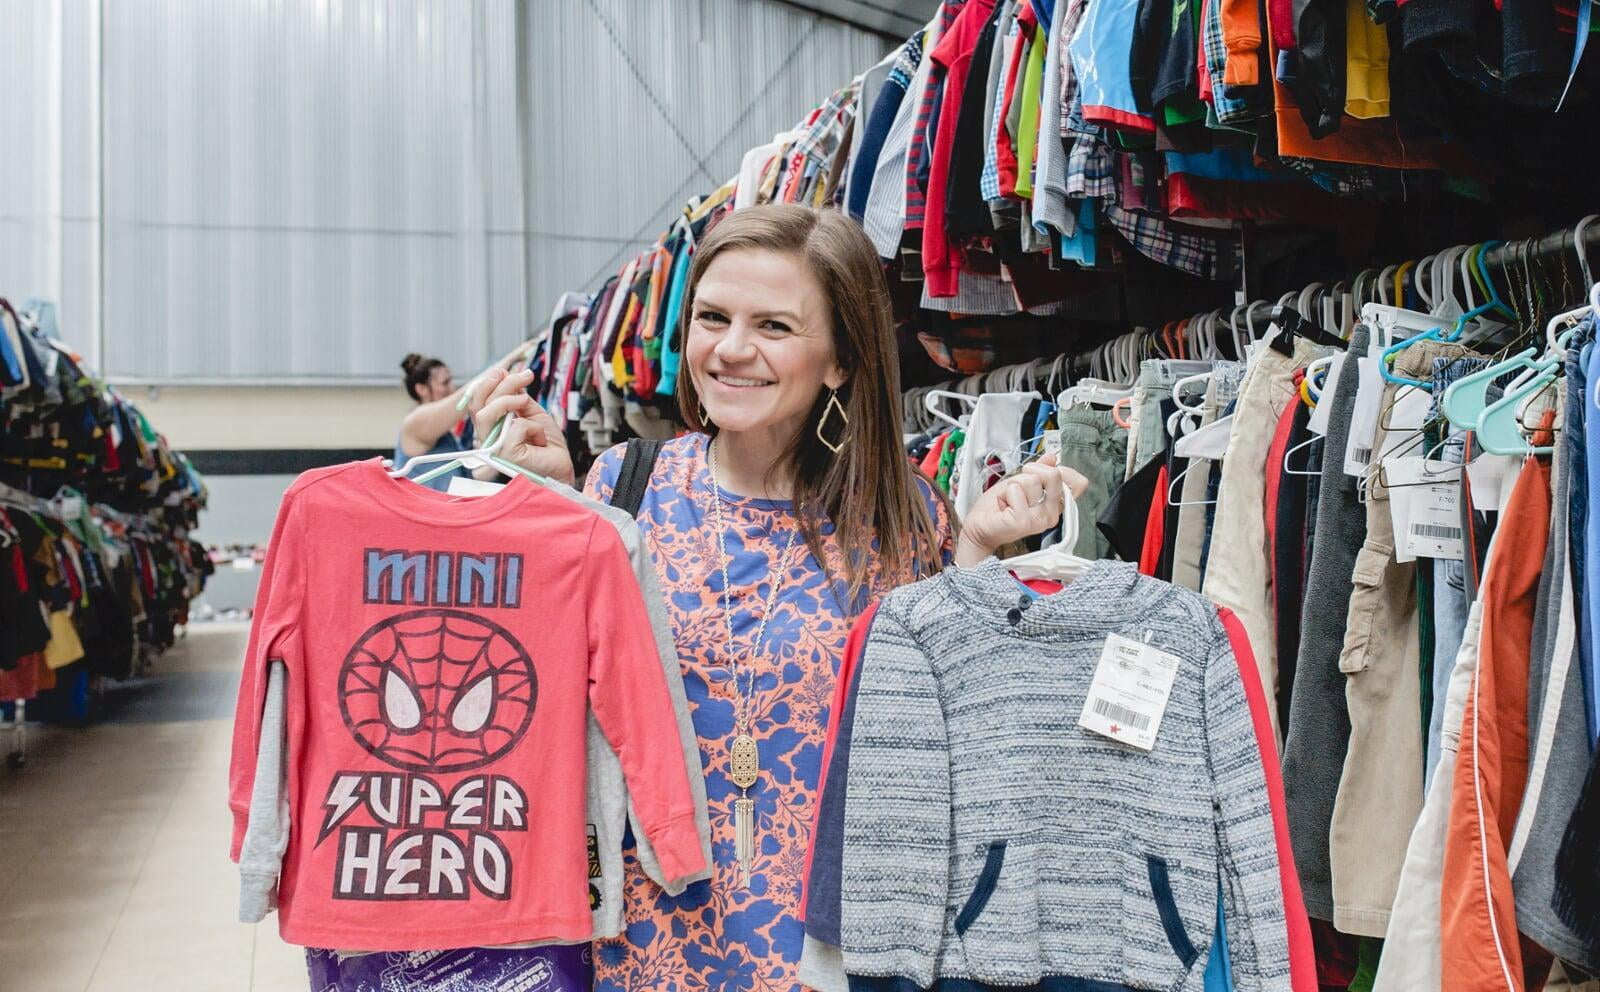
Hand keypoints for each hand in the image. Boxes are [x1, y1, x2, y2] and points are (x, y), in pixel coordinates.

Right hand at [467, 367, 575, 486]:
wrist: (562, 465)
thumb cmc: (547, 444)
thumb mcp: (531, 412)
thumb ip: (517, 397)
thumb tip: (504, 375)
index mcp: (491, 426)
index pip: (476, 402)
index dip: (487, 382)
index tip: (507, 371)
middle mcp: (488, 437)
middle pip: (479, 404)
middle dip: (502, 384)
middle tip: (526, 376)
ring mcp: (494, 448)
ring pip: (486, 415)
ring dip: (508, 400)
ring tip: (526, 401)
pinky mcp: (506, 456)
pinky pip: (515, 429)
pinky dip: (532, 427)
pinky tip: (539, 438)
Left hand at [953, 453, 1089, 566]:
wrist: (980, 526)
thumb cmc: (998, 508)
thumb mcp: (1020, 483)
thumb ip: (1038, 470)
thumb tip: (1051, 457)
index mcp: (1056, 504)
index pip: (1077, 482)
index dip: (1059, 469)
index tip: (1038, 474)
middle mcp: (1052, 514)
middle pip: (1054, 474)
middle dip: (1030, 472)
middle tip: (1017, 488)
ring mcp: (1041, 519)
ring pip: (1032, 480)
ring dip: (1013, 485)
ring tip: (1008, 500)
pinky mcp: (1025, 522)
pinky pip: (1016, 491)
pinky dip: (1004, 493)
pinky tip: (1003, 507)